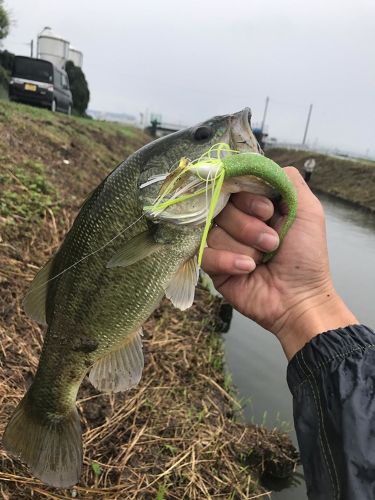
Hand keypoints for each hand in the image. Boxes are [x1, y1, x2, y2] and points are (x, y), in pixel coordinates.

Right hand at [202, 167, 357, 358]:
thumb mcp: (307, 210)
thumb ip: (287, 179)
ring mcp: (222, 242)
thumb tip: (256, 163)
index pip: (234, 185)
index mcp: (255, 205)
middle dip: (250, 226)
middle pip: (221, 205)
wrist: (299, 298)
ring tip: (263, 259)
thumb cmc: (306, 257)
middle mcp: (236, 221)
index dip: (248, 198)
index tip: (269, 212)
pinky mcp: (212, 265)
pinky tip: (248, 269)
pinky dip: (229, 260)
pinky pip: (205, 252)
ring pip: (214, 229)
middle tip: (272, 242)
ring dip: (244, 246)